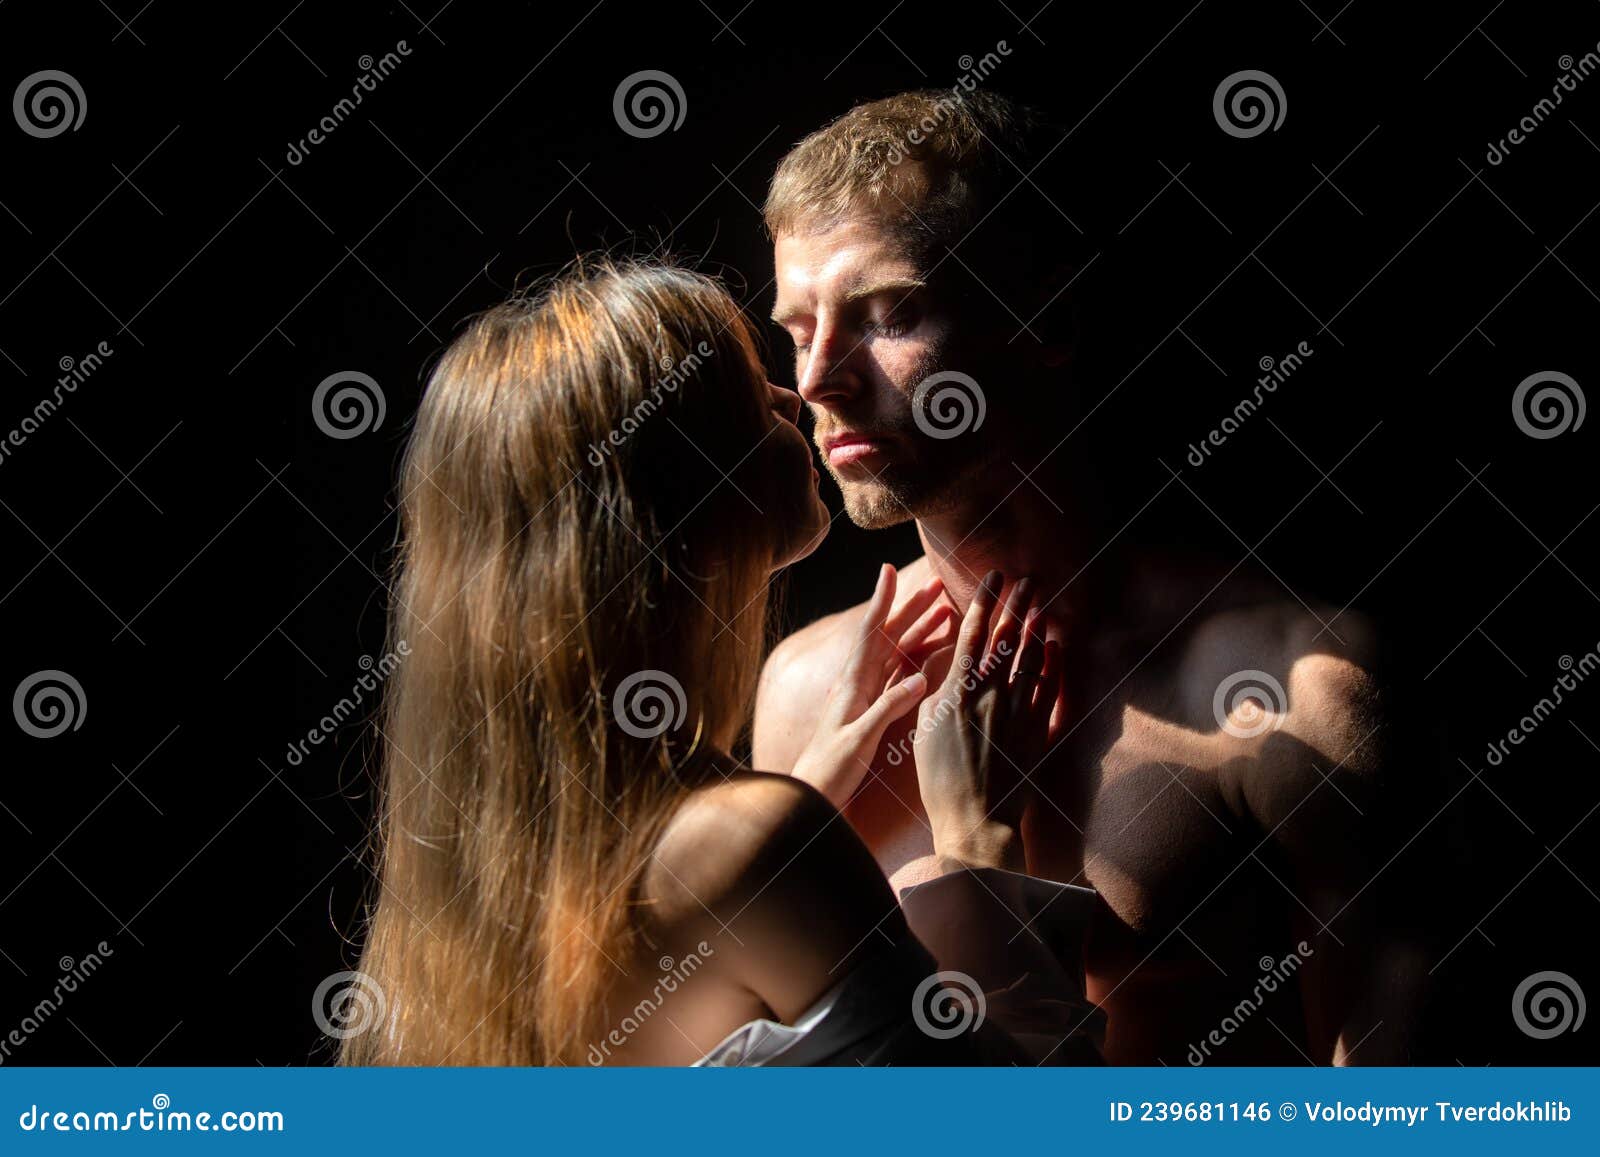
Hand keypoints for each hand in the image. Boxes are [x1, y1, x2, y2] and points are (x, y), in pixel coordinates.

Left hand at [789, 564, 954, 807]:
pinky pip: (897, 675)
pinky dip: (916, 659)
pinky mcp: (871, 708)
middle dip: (911, 608)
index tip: (888, 569)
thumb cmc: (831, 769)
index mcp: (851, 683)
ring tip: (943, 611)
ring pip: (895, 652)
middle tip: (936, 584)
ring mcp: (864, 694)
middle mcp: (857, 682)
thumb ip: (888, 708)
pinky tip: (932, 652)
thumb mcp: (859, 739)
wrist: (813, 793)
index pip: (870, 632)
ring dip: (918, 630)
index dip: (881, 600)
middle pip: (888, 635)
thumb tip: (920, 679)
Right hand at [913, 571, 1063, 872]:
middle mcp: (990, 696)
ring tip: (1042, 605)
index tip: (994, 576)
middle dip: (1018, 604)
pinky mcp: (1036, 731)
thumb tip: (947, 677)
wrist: (976, 822)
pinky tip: (1054, 649)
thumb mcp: (924, 734)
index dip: (985, 602)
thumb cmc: (941, 783)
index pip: (973, 635)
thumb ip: (937, 699)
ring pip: (1031, 659)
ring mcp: (1017, 712)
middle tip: (1029, 578)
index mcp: (957, 694)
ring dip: (1037, 628)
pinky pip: (1048, 689)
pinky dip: (1052, 665)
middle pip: (1008, 639)